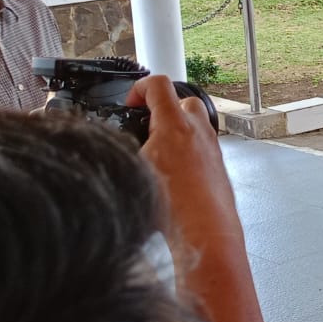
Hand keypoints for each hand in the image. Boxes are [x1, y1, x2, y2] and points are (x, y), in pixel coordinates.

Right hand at [125, 73, 244, 274]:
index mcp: (175, 127)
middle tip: (145, 126)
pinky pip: (201, 149)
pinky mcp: (217, 168)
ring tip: (156, 153)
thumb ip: (121, 152)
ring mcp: (211, 150)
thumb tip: (105, 148)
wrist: (207, 236)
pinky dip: (186, 153)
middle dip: (163, 109)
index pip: (158, 85)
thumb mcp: (133, 173)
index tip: (130, 103)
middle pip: (183, 101)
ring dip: (176, 132)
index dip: (139, 88)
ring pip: (194, 126)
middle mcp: (198, 133)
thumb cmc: (175, 211)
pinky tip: (171, 175)